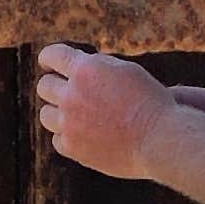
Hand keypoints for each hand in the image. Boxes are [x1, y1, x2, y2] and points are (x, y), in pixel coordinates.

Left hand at [35, 42, 170, 180]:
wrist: (160, 139)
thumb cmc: (150, 102)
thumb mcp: (126, 71)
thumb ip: (98, 67)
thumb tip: (79, 67)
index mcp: (85, 69)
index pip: (52, 55)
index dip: (48, 58)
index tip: (48, 63)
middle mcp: (72, 95)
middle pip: (44, 86)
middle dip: (54, 86)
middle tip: (63, 91)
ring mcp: (69, 123)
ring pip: (45, 114)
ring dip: (57, 112)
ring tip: (72, 116)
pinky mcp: (72, 148)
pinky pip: (57, 140)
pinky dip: (67, 137)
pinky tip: (82, 136)